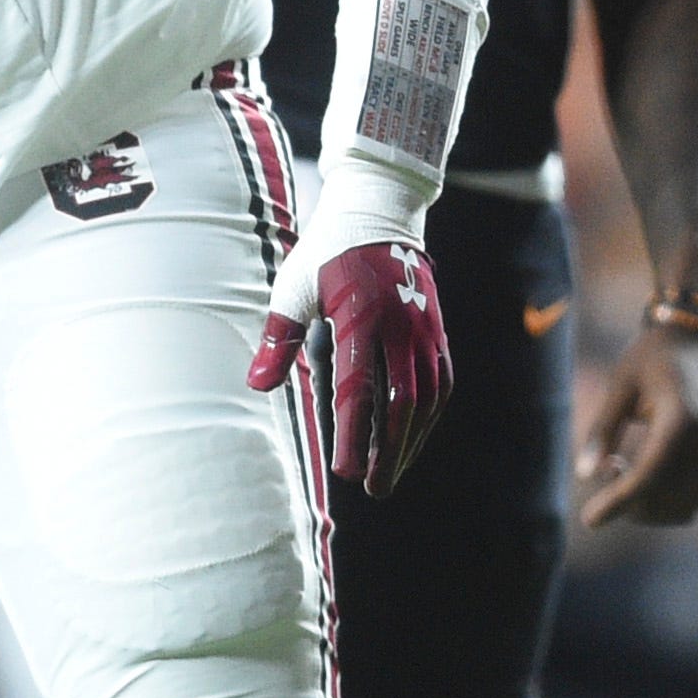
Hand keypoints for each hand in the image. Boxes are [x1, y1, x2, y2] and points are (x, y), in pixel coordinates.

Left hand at [250, 239, 452, 493]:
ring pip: (428, 399)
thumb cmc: (328, 251)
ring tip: (391, 472)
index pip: (359, 389)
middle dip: (389, 452)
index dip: (354, 436)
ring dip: (410, 440)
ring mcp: (425, 329)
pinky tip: (410, 438)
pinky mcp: (437, 330)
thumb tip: (257, 386)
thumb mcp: (294, 287)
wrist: (379, 208)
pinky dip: (427, 417)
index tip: (346, 473)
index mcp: (362, 316)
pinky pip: (440, 383)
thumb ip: (279, 339)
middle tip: (374, 489)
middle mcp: (401, 326)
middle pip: (402, 404)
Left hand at [576, 318, 697, 527]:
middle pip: (668, 498)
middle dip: (631, 505)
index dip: (618, 502)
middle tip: (606, 471)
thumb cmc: (652, 357)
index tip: (589, 519)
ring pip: (687, 506)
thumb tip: (585, 475)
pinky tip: (647, 475)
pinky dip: (671, 501)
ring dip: (652, 508)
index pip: (649, 475)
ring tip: (625, 470)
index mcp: (683, 416)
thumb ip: (602, 428)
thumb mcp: (619, 384)